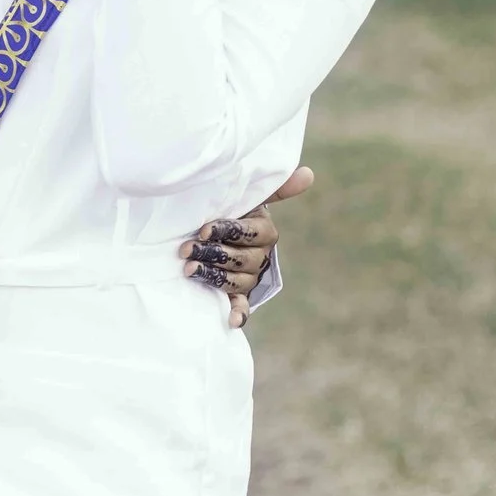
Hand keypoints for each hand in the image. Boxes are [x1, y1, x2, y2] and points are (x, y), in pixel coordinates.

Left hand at [182, 165, 314, 327]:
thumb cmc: (233, 210)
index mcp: (264, 232)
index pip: (249, 233)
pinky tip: (232, 321)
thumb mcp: (250, 197)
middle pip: (241, 259)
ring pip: (237, 280)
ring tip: (190, 269)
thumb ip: (275, 187)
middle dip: (213, 254)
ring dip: (214, 276)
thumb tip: (309, 174)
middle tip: (186, 249)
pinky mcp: (239, 293)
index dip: (227, 231)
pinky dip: (239, 313)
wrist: (218, 232)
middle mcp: (260, 256)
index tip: (203, 230)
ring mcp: (250, 276)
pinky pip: (243, 305)